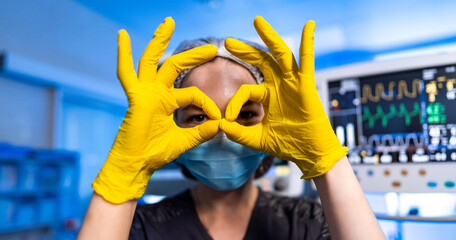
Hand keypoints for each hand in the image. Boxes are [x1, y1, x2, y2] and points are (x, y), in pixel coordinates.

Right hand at [92, 17, 220, 203]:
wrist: (137, 166)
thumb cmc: (156, 154)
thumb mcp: (185, 141)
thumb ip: (201, 132)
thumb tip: (222, 124)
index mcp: (167, 102)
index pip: (192, 93)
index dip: (207, 103)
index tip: (219, 119)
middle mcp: (156, 93)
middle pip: (175, 66)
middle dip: (192, 56)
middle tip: (212, 47)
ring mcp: (144, 93)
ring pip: (152, 61)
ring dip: (160, 41)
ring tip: (169, 22)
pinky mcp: (135, 98)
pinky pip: (126, 73)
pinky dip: (123, 55)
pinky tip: (121, 36)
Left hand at [220, 16, 347, 180]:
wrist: (310, 154)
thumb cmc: (288, 145)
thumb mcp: (257, 139)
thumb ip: (239, 133)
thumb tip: (219, 125)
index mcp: (268, 97)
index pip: (246, 90)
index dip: (235, 102)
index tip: (228, 118)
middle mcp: (280, 86)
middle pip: (261, 62)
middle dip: (245, 50)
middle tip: (227, 41)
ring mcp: (293, 84)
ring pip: (281, 54)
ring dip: (269, 37)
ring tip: (257, 21)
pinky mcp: (306, 85)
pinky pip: (307, 61)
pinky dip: (308, 43)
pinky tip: (308, 26)